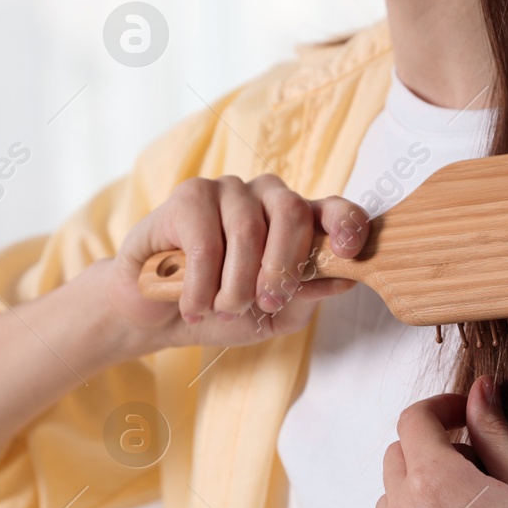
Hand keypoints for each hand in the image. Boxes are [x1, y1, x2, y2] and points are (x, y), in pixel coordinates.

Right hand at [107, 173, 369, 354]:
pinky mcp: (189, 196)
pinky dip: (202, 285)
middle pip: (291, 211)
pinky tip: (194, 305)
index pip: (333, 208)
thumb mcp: (273, 316)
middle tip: (267, 303)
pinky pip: (205, 241)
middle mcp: (267, 197)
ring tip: (221, 309)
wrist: (160, 315)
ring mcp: (228, 191)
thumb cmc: (222, 310)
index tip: (347, 251)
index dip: (346, 222)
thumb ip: (306, 298)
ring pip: (247, 230)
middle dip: (282, 266)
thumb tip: (342, 280)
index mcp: (296, 222)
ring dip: (236, 284)